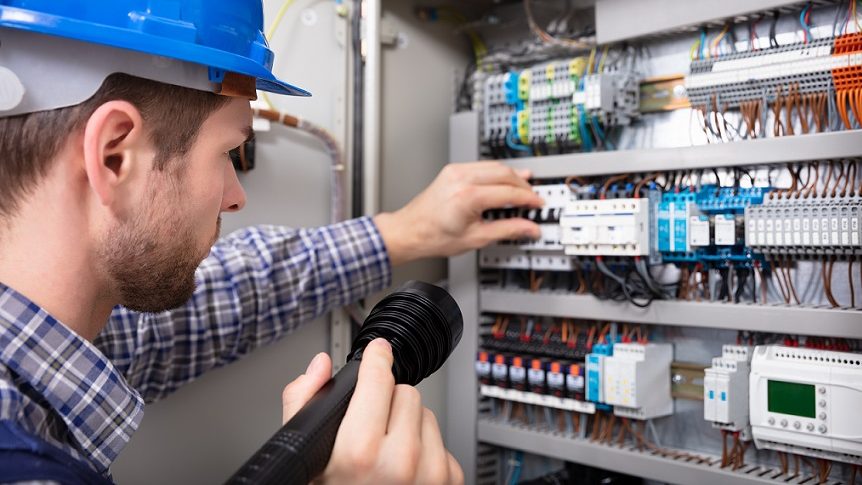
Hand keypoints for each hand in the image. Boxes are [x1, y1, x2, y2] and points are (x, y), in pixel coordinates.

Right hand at [282, 339, 463, 484]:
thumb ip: (303, 403)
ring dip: (408, 424)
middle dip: (386, 403)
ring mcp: (431, 472)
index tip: (377, 353)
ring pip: (426, 413)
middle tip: (370, 429)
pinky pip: (441, 439)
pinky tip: (404, 469)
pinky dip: (424, 447)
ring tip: (385, 454)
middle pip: (405, 391)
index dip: (375, 360)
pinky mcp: (451, 480)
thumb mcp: (306, 459)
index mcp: (360, 452)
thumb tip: (320, 367)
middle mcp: (401, 462)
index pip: (379, 378)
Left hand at [373, 162, 543, 264]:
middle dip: (523, 185)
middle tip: (534, 197)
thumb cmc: (434, 236)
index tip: (538, 205)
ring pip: (494, 166)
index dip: (528, 199)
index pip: (509, 193)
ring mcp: (456, 171)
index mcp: (468, 196)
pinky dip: (497, 172)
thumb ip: (507, 230)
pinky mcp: (453, 170)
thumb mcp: (476, 238)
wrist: (410, 231)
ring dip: (512, 175)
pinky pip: (482, 166)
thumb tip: (529, 229)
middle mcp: (462, 178)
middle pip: (505, 174)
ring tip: (525, 186)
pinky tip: (505, 179)